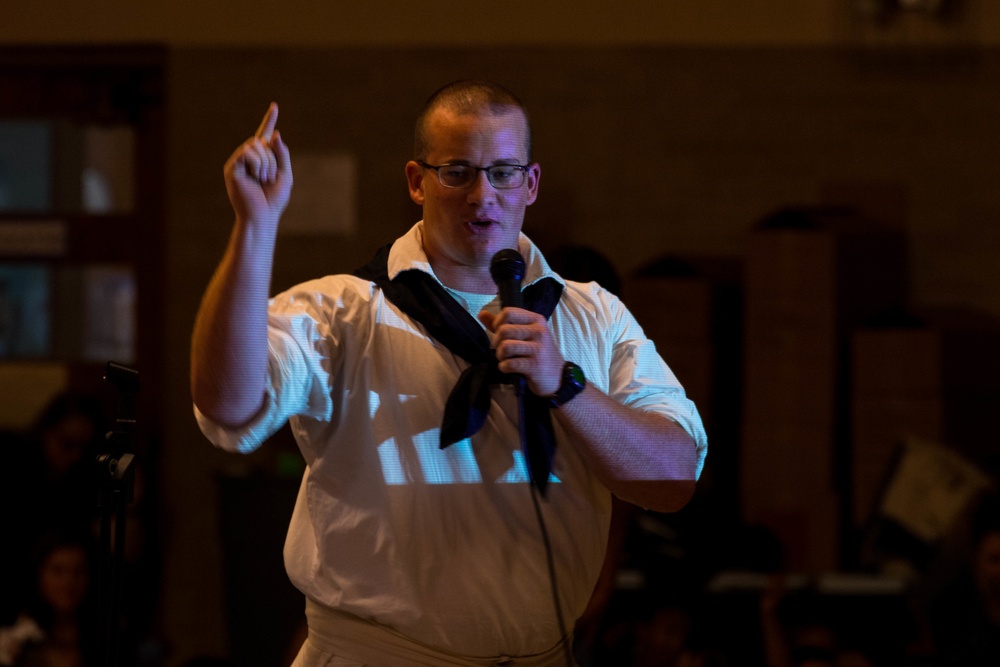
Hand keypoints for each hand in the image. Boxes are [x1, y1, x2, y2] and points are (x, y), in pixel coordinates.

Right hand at [223, 102, 292, 226]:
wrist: (263, 215)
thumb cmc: (274, 199)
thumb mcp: (286, 175)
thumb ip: (282, 154)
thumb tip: (274, 134)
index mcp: (262, 159)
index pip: (265, 135)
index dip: (269, 121)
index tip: (275, 106)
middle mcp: (248, 158)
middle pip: (261, 141)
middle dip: (272, 158)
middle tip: (271, 178)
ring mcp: (239, 162)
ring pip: (254, 145)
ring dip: (266, 162)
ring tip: (264, 179)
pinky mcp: (232, 168)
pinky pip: (246, 153)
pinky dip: (257, 163)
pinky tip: (257, 177)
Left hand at [478, 307, 564, 396]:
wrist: (558, 377)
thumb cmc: (539, 353)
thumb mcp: (525, 335)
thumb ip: (503, 324)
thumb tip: (482, 313)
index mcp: (536, 319)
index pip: (508, 312)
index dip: (497, 323)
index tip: (499, 333)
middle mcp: (539, 331)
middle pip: (504, 330)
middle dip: (496, 342)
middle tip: (501, 350)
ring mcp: (538, 348)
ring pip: (505, 346)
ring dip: (500, 355)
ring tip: (505, 359)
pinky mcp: (535, 365)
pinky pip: (509, 363)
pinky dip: (504, 367)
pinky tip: (508, 368)